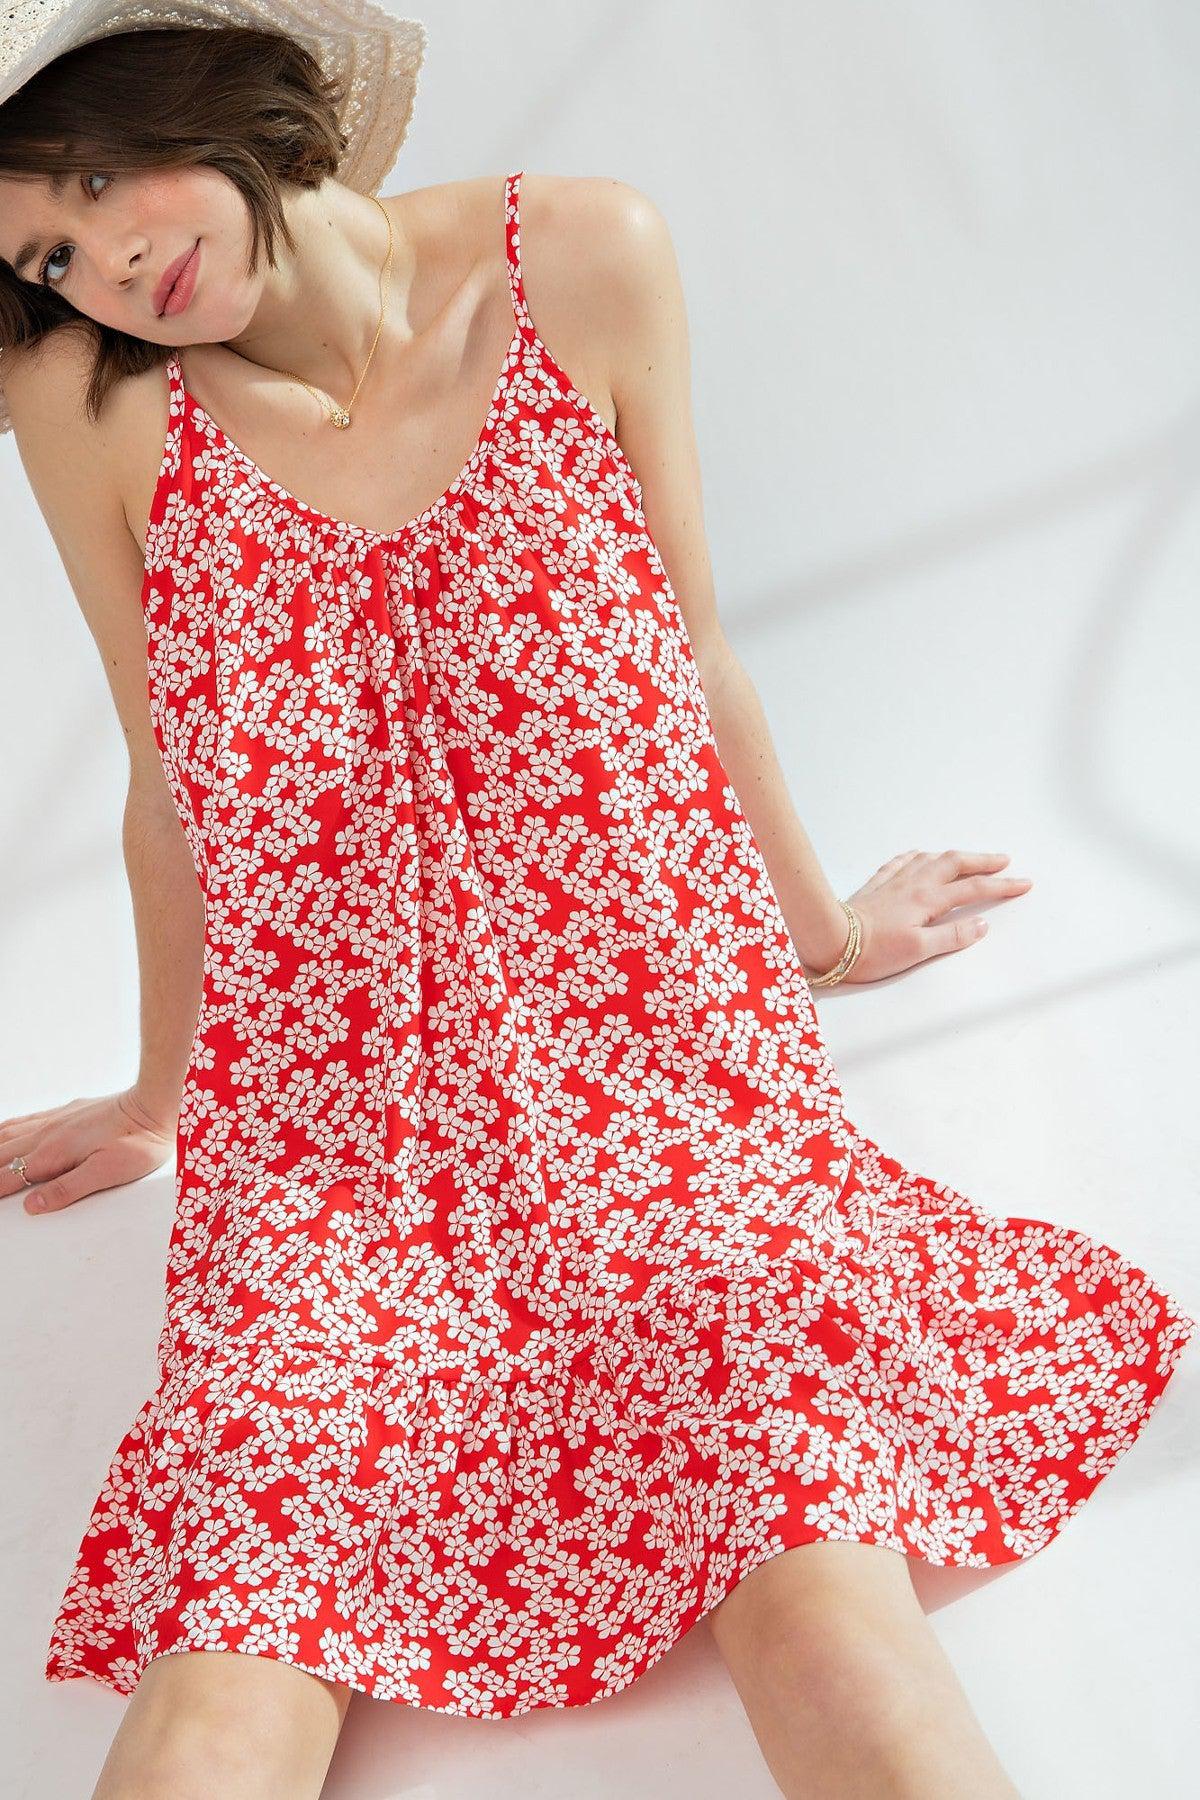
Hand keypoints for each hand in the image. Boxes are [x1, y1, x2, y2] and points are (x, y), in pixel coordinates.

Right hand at [0, 1087, 176, 1215]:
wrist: (156, 1104)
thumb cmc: (139, 1141)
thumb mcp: (107, 1173)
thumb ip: (67, 1189)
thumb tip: (31, 1205)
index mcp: (54, 1154)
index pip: (9, 1177)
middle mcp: (47, 1134)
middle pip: (1, 1156)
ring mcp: (55, 1120)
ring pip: (7, 1135)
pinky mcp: (65, 1112)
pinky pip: (23, 1121)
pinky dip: (4, 1131)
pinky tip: (2, 1134)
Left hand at [840, 849, 1032, 983]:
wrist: (831, 937)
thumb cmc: (871, 950)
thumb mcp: (918, 951)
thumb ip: (952, 936)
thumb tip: (981, 925)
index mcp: (928, 901)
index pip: (974, 890)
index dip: (1002, 886)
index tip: (1023, 884)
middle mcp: (914, 884)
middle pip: (956, 864)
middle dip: (983, 861)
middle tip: (1004, 861)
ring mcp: (894, 881)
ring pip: (931, 858)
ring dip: (955, 856)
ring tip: (970, 858)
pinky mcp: (877, 884)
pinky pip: (902, 861)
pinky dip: (919, 856)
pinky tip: (920, 855)